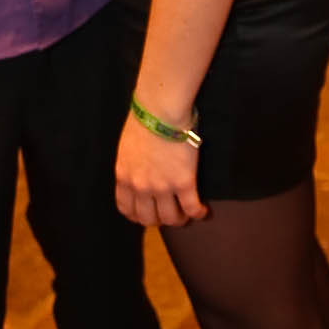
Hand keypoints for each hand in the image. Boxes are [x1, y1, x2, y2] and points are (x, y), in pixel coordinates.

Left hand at [114, 113, 207, 227]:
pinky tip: (203, 211)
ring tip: (187, 213)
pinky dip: (199, 213)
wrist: (161, 109)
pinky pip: (192, 208)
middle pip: (148, 219)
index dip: (138, 216)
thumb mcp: (128, 147)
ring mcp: (161, 187)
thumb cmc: (146, 119)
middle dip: (159, 220)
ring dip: (180, 220)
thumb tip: (141, 173)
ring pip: (170, 219)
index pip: (127, 209)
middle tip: (169, 214)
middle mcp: (140, 186)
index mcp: (124, 176)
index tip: (148, 214)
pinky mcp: (183, 182)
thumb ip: (131, 165)